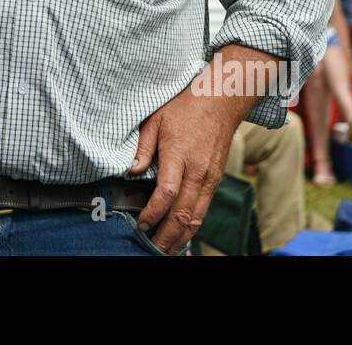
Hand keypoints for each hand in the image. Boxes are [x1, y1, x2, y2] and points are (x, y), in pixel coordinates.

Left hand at [126, 88, 240, 254]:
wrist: (221, 100)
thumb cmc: (185, 107)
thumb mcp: (155, 119)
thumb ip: (142, 147)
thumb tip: (130, 172)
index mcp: (179, 154)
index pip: (167, 193)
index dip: (153, 213)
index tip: (140, 223)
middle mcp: (198, 171)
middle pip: (183, 213)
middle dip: (167, 235)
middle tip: (152, 247)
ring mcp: (210, 177)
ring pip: (197, 216)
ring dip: (182, 236)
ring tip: (167, 249)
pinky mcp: (216, 180)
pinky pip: (205, 209)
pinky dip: (194, 226)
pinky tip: (183, 234)